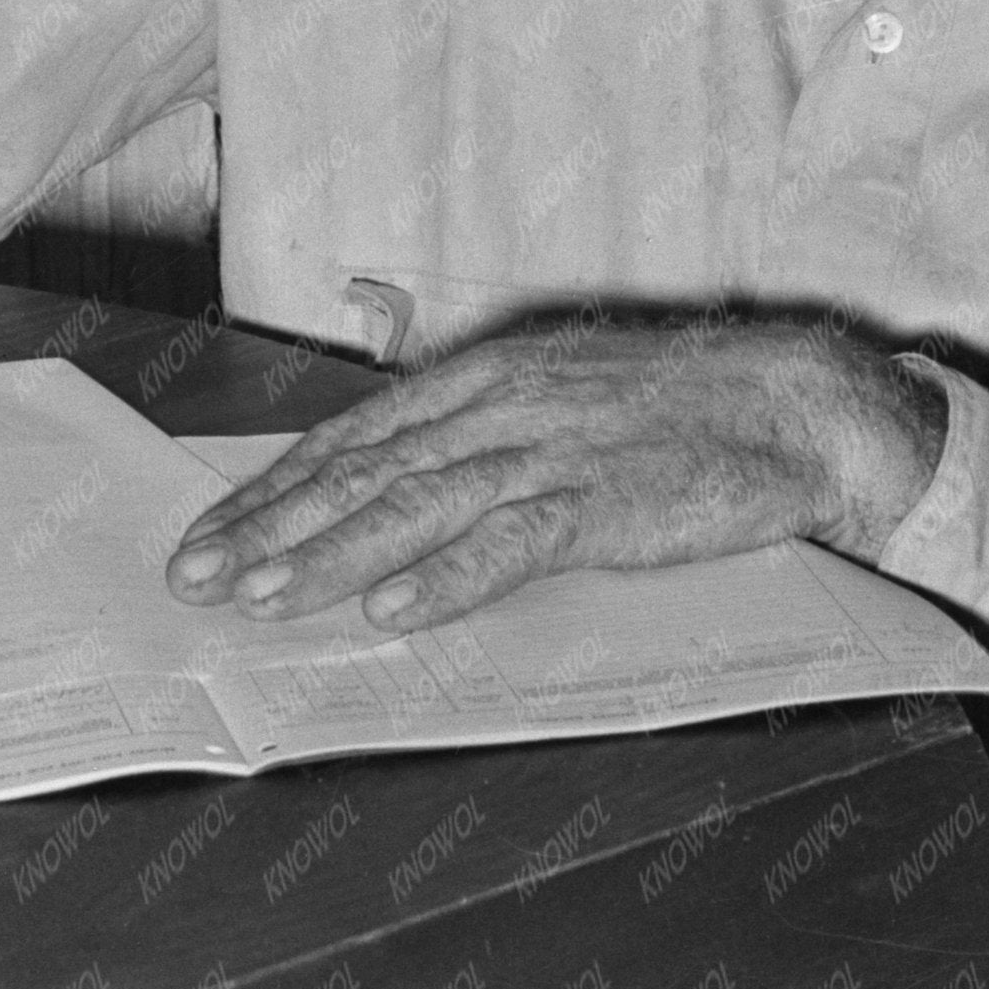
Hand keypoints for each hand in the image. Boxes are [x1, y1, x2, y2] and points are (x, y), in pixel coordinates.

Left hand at [164, 311, 945, 629]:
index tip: (210, 530)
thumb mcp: (556, 402)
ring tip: (263, 595)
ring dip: (330, 554)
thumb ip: (478, 437)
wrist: (791, 405)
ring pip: (417, 504)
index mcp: (484, 378)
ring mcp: (551, 451)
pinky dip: (450, 576)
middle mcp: (501, 406)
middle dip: (271, 526)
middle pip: (364, 469)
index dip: (274, 487)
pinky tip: (394, 610)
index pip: (353, 437)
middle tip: (197, 574)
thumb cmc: (673, 412)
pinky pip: (513, 543)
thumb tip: (388, 486)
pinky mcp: (605, 501)